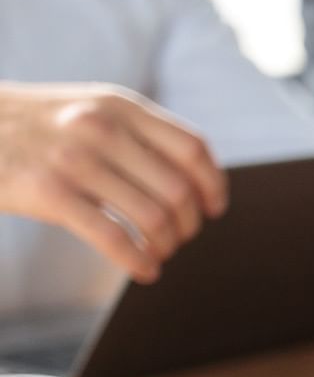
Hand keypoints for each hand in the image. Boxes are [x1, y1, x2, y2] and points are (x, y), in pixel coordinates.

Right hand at [0, 82, 226, 282]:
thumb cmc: (35, 128)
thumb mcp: (90, 110)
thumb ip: (137, 134)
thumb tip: (197, 179)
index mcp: (120, 106)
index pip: (193, 149)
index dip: (213, 185)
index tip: (214, 209)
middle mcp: (102, 127)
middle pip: (179, 190)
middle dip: (189, 224)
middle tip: (179, 238)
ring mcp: (75, 159)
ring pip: (153, 217)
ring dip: (166, 246)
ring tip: (158, 254)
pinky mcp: (49, 192)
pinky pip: (114, 237)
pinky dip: (139, 261)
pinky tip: (144, 270)